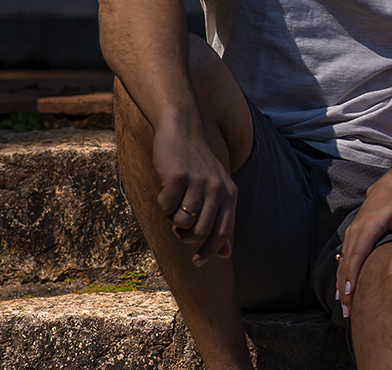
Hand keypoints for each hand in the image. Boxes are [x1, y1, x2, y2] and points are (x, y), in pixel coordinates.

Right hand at [153, 125, 236, 265]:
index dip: (210, 251)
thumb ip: (222, 220)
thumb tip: (226, 255)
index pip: (223, 232)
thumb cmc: (197, 165)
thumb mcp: (217, 190)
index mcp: (230, 193)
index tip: (198, 262)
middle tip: (178, 225)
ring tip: (174, 202)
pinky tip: (165, 189)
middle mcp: (218, 188)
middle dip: (186, 236)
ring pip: (181, 222)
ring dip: (172, 219)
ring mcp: (198, 182)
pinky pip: (164, 207)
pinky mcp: (177, 177)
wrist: (182, 130)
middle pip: (200, 232)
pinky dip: (162, 204)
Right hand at [335, 176, 391, 318]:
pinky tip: (343, 291)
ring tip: (345, 307)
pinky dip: (342, 275)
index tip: (349, 294)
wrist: (386, 187)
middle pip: (347, 264)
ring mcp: (351, 235)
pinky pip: (344, 260)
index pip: (357, 255)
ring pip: (343, 263)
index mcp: (367, 227)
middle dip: (345, 288)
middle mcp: (355, 232)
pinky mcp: (352, 238)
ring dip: (342, 285)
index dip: (352, 275)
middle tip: (348, 310)